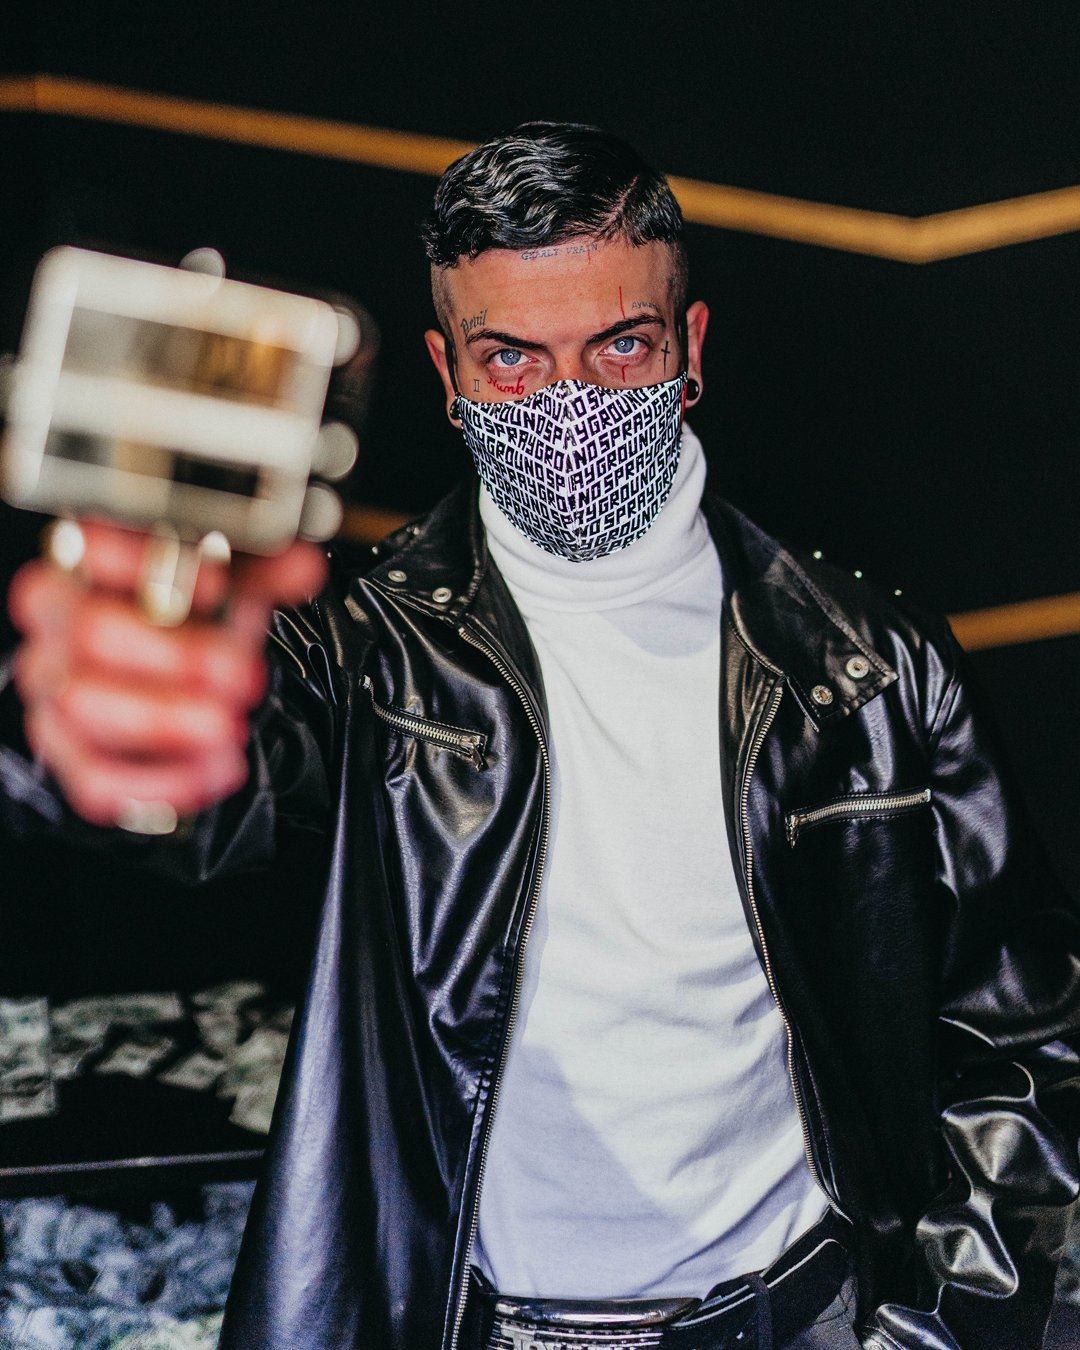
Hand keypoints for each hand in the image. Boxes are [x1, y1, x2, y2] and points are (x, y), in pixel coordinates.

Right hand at [7, 520, 327, 826]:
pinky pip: (94, 780)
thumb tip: (301, 567)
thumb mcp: (234, 579)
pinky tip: (213, 767)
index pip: (90, 547)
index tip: (215, 583)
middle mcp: (57, 620)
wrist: (173, 668)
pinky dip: (159, 783)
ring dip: (167, 721)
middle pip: (92, 632)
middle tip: (239, 673)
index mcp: (85, 558)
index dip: (148, 565)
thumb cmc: (190, 612)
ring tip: (227, 725)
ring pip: (85, 706)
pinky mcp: (68, 751)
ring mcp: (54, 687)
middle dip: (179, 657)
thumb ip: (265, 569)